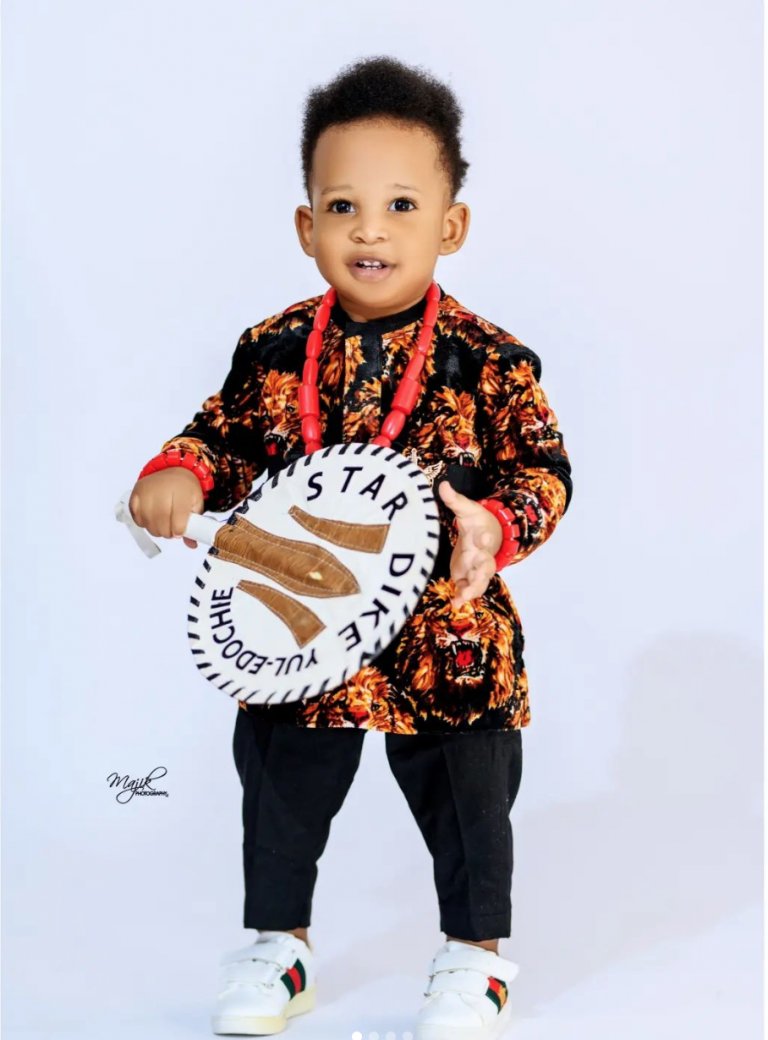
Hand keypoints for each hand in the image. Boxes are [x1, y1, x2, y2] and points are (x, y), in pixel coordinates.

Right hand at [129, 467, 203, 548]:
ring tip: (163, 524)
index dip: (178, 531)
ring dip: (156, 530)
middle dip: (167, 533)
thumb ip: (195, 525)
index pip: (178, 520)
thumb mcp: (196, 504)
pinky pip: (137, 518)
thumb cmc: (186, 489)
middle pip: (161, 523)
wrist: (173, 470)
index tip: (179, 532)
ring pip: (148, 523)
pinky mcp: (135, 494)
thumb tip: (192, 545)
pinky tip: (152, 517)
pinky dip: (144, 522)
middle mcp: (162, 490)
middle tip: (171, 530)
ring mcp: (146, 492)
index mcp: (181, 492)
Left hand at [437, 480, 502, 607]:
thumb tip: (442, 485)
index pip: (485, 537)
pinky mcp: (467, 576)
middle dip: (482, 573)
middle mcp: (482, 554)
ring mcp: (476, 568)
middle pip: (486, 566)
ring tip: (462, 599)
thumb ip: (454, 500)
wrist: (486, 533)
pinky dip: (462, 596)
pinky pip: (467, 589)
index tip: (482, 538)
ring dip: (472, 590)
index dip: (485, 538)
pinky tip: (455, 603)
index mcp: (482, 536)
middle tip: (477, 579)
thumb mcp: (466, 509)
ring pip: (479, 582)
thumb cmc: (476, 521)